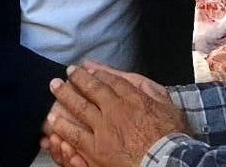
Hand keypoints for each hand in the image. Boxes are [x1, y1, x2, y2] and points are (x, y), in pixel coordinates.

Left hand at [47, 65, 188, 166]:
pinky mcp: (95, 151)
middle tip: (67, 72)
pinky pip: (74, 135)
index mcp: (133, 99)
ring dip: (65, 97)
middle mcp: (114, 110)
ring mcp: (103, 130)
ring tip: (55, 89)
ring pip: (79, 109)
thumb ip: (152, 91)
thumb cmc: (172, 138)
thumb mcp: (168, 107)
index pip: (111, 80)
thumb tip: (137, 82)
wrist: (166, 162)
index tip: (89, 68)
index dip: (98, 73)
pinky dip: (62, 127)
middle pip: (92, 89)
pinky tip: (53, 122)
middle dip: (78, 79)